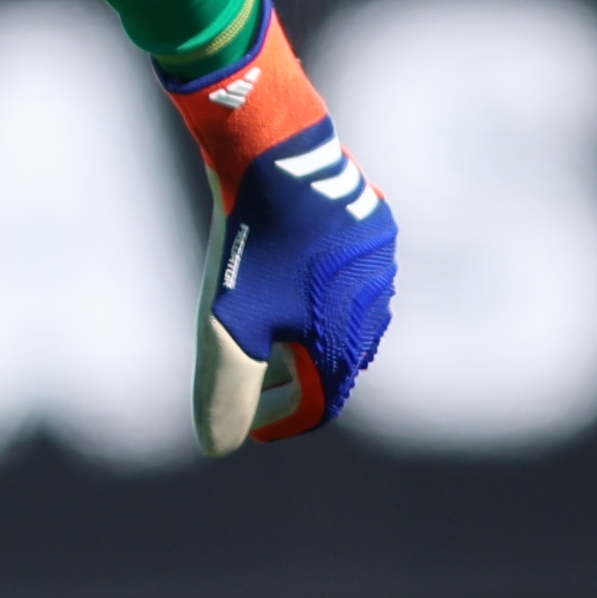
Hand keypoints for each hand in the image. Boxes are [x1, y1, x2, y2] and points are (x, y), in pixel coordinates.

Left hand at [166, 0, 394, 452]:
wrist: (272, 151)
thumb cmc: (246, 244)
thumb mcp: (224, 327)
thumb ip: (224, 394)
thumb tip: (218, 446)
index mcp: (346, 339)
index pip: (320, 403)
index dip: (281, 420)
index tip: (251, 426)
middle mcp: (375, 305)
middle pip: (336, 363)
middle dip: (295, 382)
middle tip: (256, 384)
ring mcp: (378, 261)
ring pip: (347, 316)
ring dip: (309, 336)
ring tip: (268, 334)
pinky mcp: (372, 221)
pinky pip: (352, 274)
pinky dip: (320, 291)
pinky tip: (286, 279)